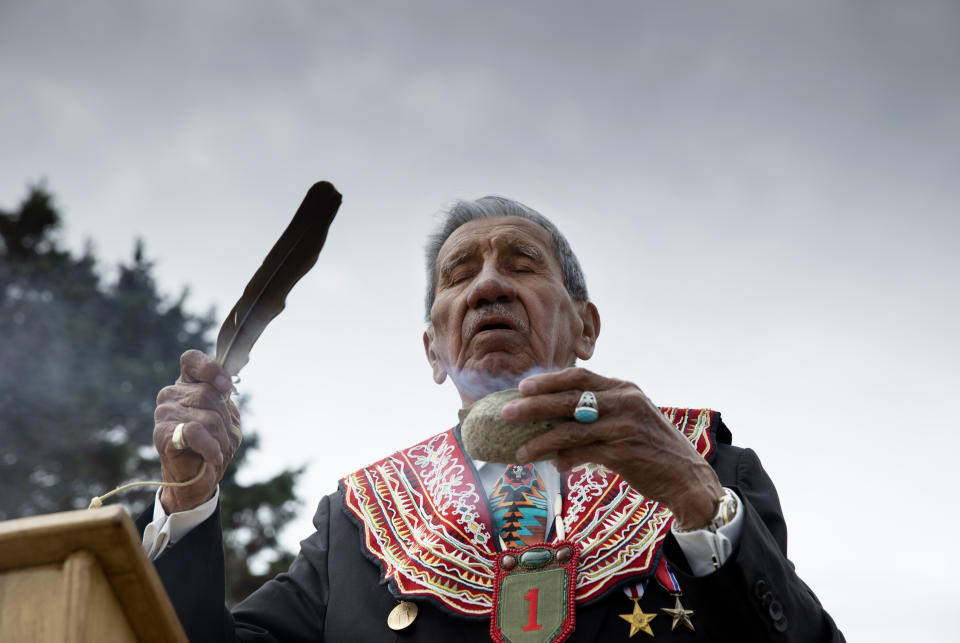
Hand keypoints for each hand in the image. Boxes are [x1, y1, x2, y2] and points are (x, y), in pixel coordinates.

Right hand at [153, 349, 239, 513]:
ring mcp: (164, 414)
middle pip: (210, 393)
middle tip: (223, 436)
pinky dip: (210, 445)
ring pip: (207, 415)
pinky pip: (195, 432)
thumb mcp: (225, 416)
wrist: (198, 478)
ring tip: (216, 449)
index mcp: (186, 384)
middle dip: (226, 418)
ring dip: (221, 437)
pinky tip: (214, 456)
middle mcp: (170, 394)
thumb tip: (225, 386)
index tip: (225, 385)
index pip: (191, 360)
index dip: (211, 369)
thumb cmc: (213, 443)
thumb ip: (223, 397)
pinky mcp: (162, 435)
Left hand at [502, 367, 722, 529]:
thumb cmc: (652, 448)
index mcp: (624, 389)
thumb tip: (555, 424)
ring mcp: (625, 426)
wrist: (687, 477)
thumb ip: (598, 415)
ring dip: (541, 441)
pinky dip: (565, 459)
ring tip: (519, 451)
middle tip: (507, 412)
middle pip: (569, 399)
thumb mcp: (630, 419)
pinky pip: (583, 453)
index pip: (580, 377)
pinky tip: (553, 465)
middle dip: (534, 406)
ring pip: (570, 429)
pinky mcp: (624, 452)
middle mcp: (625, 402)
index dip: (549, 381)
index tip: (523, 386)